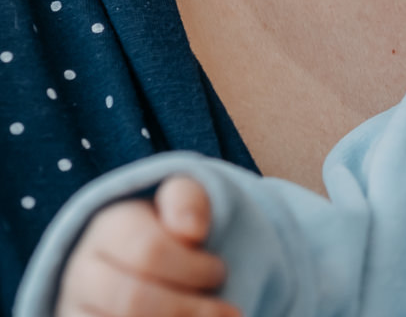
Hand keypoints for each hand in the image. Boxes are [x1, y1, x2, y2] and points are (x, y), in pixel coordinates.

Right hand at [56, 176, 239, 316]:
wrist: (133, 263)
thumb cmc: (168, 230)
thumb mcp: (181, 201)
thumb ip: (188, 201)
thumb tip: (192, 230)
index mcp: (109, 229)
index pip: (149, 252)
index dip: (194, 268)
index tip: (219, 272)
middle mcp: (82, 274)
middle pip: (133, 301)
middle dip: (191, 310)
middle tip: (230, 312)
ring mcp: (74, 311)